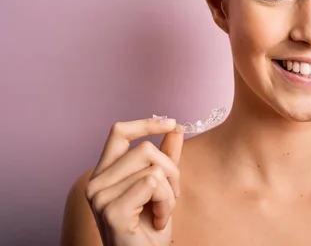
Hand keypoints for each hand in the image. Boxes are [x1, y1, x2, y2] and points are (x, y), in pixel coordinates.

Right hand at [85, 118, 183, 245]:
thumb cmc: (150, 227)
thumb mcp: (162, 186)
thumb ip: (166, 156)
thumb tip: (176, 127)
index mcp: (104, 173)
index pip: (119, 132)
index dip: (146, 123)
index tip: (171, 123)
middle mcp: (96, 182)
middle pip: (145, 149)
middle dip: (171, 170)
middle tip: (171, 195)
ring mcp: (100, 197)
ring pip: (153, 168)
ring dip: (169, 192)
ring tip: (161, 212)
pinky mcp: (112, 210)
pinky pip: (153, 185)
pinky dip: (166, 203)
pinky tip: (158, 220)